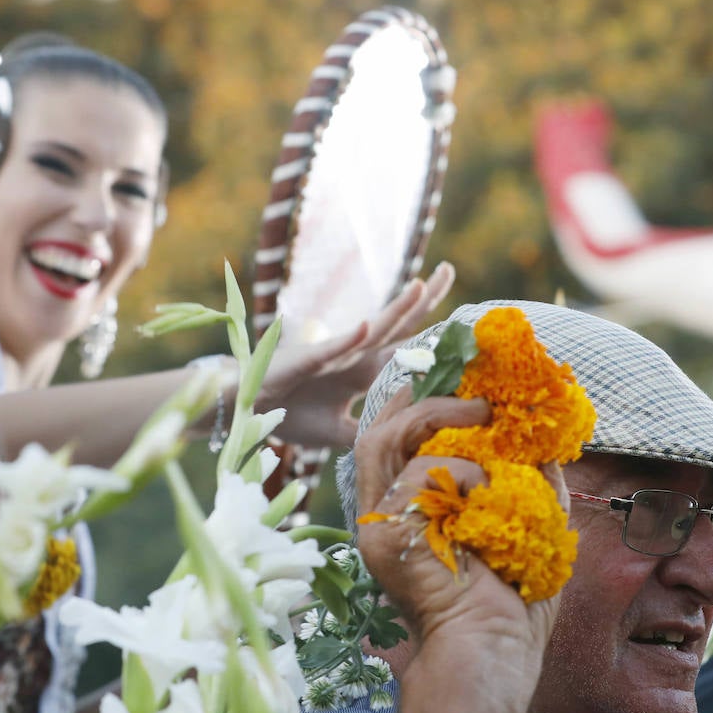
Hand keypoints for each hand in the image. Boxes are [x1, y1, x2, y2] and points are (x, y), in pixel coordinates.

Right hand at [258, 261, 455, 447]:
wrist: (247, 411)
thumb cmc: (291, 414)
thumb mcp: (338, 431)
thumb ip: (368, 431)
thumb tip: (402, 444)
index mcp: (364, 371)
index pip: (406, 348)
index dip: (434, 333)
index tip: (466, 321)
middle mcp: (354, 357)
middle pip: (396, 326)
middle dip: (422, 299)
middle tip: (450, 268)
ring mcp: (333, 356)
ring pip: (371, 330)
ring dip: (396, 310)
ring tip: (422, 285)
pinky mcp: (307, 361)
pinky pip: (331, 350)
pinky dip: (349, 340)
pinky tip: (368, 327)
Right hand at [353, 389, 562, 684]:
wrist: (491, 654)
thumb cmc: (511, 609)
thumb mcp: (531, 529)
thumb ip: (531, 485)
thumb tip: (546, 442)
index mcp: (412, 517)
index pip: (396, 445)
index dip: (417, 406)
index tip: (457, 381)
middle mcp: (386, 518)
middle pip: (380, 434)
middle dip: (427, 401)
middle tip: (480, 399)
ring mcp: (378, 526)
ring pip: (385, 440)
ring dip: (440, 418)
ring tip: (486, 417)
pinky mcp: (383, 534)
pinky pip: (419, 474)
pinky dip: (463, 473)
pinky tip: (489, 498)